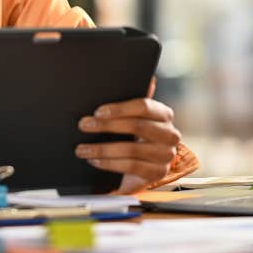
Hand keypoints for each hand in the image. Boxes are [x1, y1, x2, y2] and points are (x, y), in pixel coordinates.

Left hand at [75, 78, 181, 193]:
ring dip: (102, 149)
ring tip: (82, 149)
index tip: (98, 111)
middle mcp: (170, 134)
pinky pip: (131, 166)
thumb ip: (135, 101)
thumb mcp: (134, 117)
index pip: (144, 107)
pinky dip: (109, 163)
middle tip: (84, 125)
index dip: (120, 108)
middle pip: (136, 126)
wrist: (142, 169)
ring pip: (131, 149)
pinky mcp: (157, 174)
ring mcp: (166, 155)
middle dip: (106, 126)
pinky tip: (95, 161)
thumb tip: (149, 79)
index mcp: (164, 115)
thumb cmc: (135, 137)